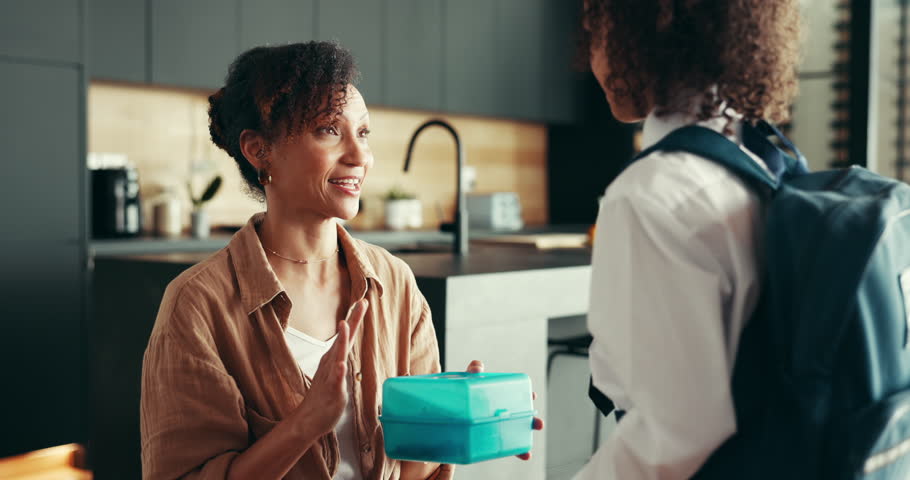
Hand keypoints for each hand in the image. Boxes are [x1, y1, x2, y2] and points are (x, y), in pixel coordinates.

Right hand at [292, 299, 366, 436]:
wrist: (308, 420)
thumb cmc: (323, 397)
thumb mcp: (334, 375)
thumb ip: (338, 361)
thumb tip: (343, 350)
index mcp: (334, 359)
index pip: (347, 336)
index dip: (354, 319)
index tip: (363, 302)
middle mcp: (331, 363)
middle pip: (344, 339)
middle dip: (352, 321)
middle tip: (361, 303)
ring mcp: (330, 376)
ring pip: (337, 356)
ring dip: (341, 341)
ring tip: (345, 325)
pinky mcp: (332, 391)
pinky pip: (335, 380)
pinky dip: (338, 372)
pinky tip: (341, 364)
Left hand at [464, 360, 543, 460]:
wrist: (445, 410)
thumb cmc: (459, 393)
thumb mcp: (465, 381)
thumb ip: (472, 372)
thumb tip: (478, 367)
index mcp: (499, 395)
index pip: (517, 393)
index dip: (526, 394)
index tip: (532, 396)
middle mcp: (501, 411)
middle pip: (522, 415)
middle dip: (532, 420)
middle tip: (538, 423)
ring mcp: (496, 425)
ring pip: (516, 431)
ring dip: (525, 439)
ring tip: (529, 449)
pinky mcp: (489, 438)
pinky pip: (505, 446)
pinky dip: (516, 451)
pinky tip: (524, 455)